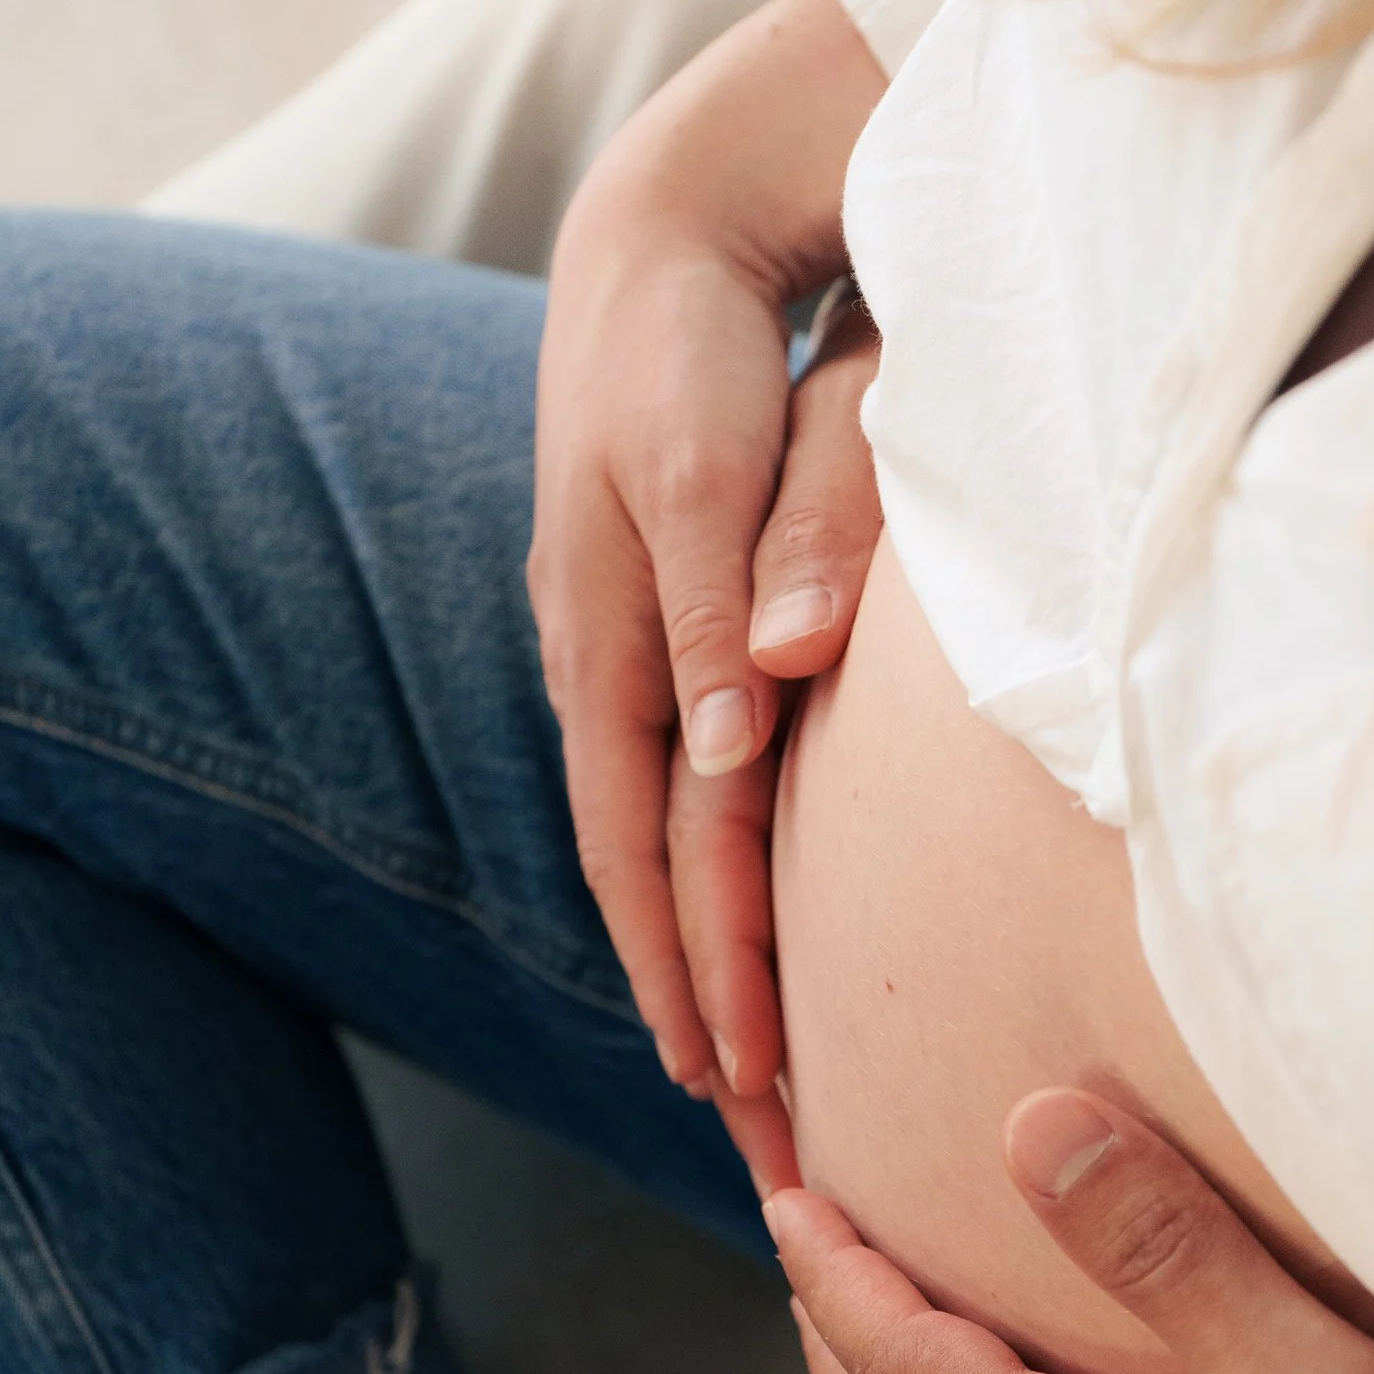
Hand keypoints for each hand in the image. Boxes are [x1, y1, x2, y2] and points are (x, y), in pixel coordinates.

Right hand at [529, 0, 887, 1126]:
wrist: (658, 233)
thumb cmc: (693, 340)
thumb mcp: (710, 455)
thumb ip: (734, 587)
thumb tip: (726, 741)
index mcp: (614, 642)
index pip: (655, 844)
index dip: (697, 964)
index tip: (742, 1082)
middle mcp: (611, 666)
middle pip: (649, 873)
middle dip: (700, 1006)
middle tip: (762, 1139)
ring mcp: (633, 652)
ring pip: (663, 841)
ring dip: (703, 958)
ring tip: (747, 1071)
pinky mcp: (667, 631)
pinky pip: (678, 786)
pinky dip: (705, 874)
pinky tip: (734, 920)